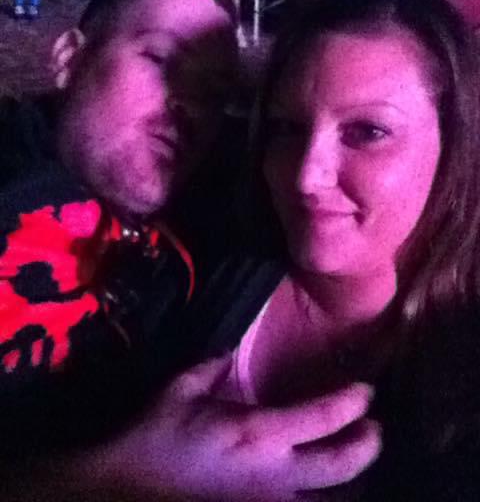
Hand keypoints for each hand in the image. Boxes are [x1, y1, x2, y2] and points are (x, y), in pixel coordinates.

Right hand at [106, 356, 381, 500]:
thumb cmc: (154, 438)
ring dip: (352, 485)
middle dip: (368, 446)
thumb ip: (210, 365)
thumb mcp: (179, 390)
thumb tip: (229, 351)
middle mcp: (274, 474)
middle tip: (375, 430)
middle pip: (342, 466)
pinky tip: (324, 492)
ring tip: (356, 465)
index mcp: (257, 433)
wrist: (123, 491)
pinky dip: (319, 500)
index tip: (365, 393)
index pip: (324, 416)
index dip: (352, 402)